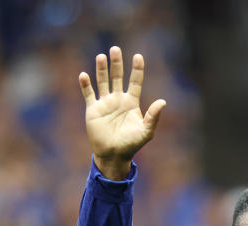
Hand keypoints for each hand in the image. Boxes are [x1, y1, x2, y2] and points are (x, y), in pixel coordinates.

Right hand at [79, 46, 166, 179]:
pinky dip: (86, 85)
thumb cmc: (131, 145)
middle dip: (116, 64)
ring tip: (101, 56)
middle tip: (115, 49)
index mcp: (131, 103)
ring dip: (101, 69)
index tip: (138, 56)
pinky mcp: (93, 110)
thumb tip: (163, 101)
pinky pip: (89, 94)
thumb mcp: (146, 131)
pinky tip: (84, 75)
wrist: (114, 155)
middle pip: (117, 77)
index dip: (137, 69)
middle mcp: (118, 100)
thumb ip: (153, 116)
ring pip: (103, 82)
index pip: (135, 82)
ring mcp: (105, 104)